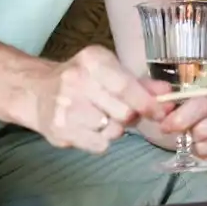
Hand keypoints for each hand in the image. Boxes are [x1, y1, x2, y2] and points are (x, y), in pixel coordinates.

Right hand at [37, 45, 161, 152]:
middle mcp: (76, 80)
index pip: (127, 86)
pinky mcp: (59, 129)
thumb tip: (168, 94)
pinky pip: (99, 144)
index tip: (161, 112)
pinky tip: (90, 128)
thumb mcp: (110, 71)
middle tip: (122, 112)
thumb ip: (141, 83)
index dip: (148, 103)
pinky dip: (101, 140)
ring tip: (101, 117)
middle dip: (130, 116)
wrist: (37, 90)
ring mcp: (65, 106)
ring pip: (112, 130)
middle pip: (123, 112)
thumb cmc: (82, 80)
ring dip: (115, 129)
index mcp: (92, 60)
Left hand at [137, 84, 206, 167]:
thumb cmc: (171, 114)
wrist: (181, 132)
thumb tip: (161, 97)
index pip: (203, 101)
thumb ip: (154, 93)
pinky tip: (205, 154)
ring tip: (192, 146)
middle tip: (181, 139)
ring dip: (201, 149)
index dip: (183, 117)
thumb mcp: (159, 102)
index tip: (166, 127)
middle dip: (190, 137)